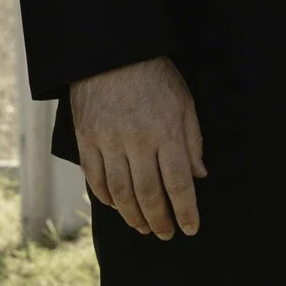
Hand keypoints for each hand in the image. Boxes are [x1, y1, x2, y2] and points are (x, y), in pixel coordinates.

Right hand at [71, 56, 206, 238]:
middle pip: (149, 194)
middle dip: (160, 220)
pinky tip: (117, 206)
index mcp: (166, 131)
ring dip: (133, 216)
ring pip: (121, 192)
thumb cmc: (154, 75)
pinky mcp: (87, 138)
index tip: (191, 228)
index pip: (179, 183)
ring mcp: (109, 141)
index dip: (186, 211)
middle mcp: (138, 140)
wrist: (111, 51)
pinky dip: (106, 197)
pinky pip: (95, 177)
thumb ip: (193, 140)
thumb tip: (199, 175)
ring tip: (143, 227)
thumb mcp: (184, 101)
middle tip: (166, 234)